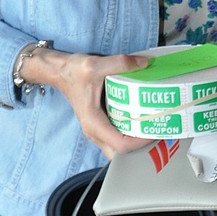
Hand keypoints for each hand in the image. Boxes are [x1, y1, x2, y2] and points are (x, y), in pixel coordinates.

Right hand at [22, 48, 150, 157]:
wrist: (59, 71)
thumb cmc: (73, 72)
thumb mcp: (95, 64)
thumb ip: (120, 63)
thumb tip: (144, 64)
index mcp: (94, 123)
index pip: (122, 146)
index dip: (142, 143)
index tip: (155, 130)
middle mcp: (94, 131)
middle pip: (121, 153)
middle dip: (141, 147)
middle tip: (157, 131)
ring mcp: (96, 129)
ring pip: (118, 148)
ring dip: (136, 142)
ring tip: (153, 127)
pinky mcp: (99, 124)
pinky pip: (116, 137)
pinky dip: (130, 134)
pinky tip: (141, 120)